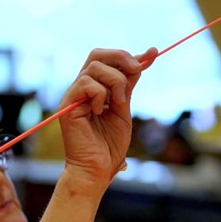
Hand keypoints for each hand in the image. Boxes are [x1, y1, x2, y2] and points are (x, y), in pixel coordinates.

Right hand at [57, 47, 157, 189]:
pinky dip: (100, 94)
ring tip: (118, 103)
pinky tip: (101, 111)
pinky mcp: (68, 105)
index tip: (153, 53)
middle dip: (121, 57)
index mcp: (95, 88)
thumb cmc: (110, 145)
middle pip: (97, 55)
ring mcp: (74, 95)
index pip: (108, 60)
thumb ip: (127, 86)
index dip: (129, 55)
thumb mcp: (124, 109)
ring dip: (115, 81)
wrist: (98, 169)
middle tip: (138, 69)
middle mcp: (82, 88)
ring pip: (94, 67)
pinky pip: (86, 83)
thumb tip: (143, 60)